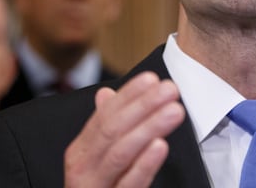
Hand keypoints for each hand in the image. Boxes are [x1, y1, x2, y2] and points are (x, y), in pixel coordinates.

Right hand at [64, 72, 185, 187]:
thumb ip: (105, 127)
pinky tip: (160, 146)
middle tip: (170, 89)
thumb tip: (106, 94)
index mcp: (80, 151)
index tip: (153, 78)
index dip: (129, 95)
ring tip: (174, 111)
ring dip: (149, 127)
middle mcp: (82, 168)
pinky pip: (128, 184)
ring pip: (120, 153)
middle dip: (143, 106)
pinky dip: (144, 164)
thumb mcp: (99, 159)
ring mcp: (93, 187)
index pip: (104, 115)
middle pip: (112, 130)